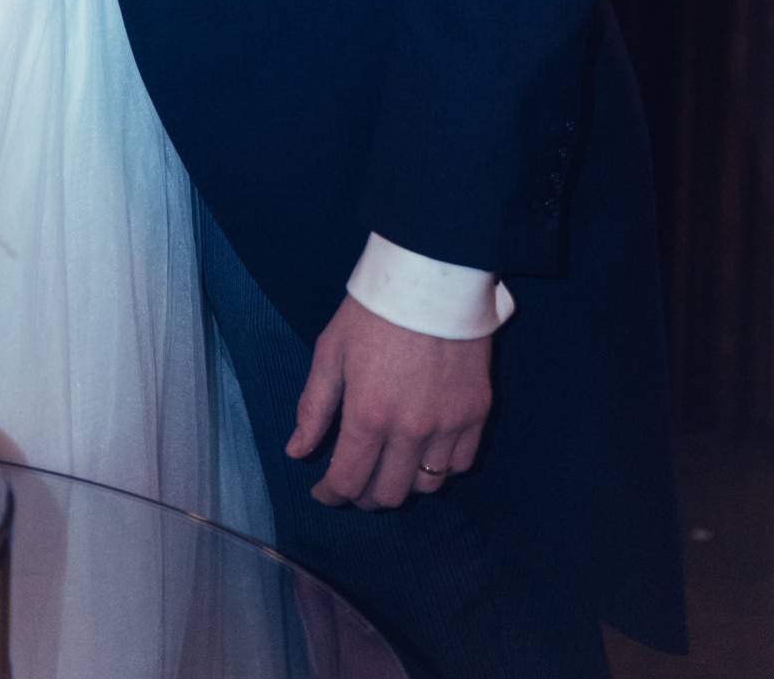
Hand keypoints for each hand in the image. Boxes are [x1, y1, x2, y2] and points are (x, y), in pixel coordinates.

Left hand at [287, 293, 491, 510]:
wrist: (431, 277)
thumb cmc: (373, 311)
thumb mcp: (331, 351)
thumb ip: (314, 407)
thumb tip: (297, 451)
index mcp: (368, 415)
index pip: (348, 481)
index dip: (331, 494)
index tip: (324, 492)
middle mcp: (411, 430)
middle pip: (388, 495)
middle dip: (364, 495)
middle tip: (354, 480)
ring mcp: (449, 425)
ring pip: (426, 486)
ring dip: (402, 483)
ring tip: (389, 465)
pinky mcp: (476, 413)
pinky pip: (460, 465)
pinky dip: (440, 467)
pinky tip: (424, 450)